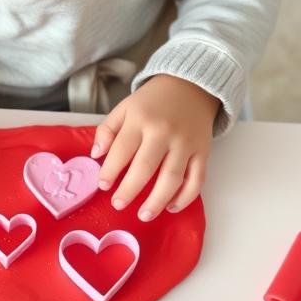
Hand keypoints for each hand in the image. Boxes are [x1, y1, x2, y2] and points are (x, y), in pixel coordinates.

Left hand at [91, 74, 218, 219]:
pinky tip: (172, 207)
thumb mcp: (125, 107)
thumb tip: (96, 155)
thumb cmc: (153, 101)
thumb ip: (107, 130)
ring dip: (157, 201)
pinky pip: (197, 179)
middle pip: (145, 168)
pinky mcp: (203, 152)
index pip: (122, 150)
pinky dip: (186, 197)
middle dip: (129, 190)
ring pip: (172, 178)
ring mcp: (186, 143)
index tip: (103, 185)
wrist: (191, 86)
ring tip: (144, 214)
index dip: (110, 171)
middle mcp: (164, 132)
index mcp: (141, 119)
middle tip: (118, 204)